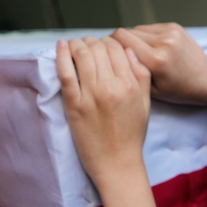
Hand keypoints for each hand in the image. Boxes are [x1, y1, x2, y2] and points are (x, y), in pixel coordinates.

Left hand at [57, 36, 156, 206]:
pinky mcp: (74, 105)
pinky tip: (61, 47)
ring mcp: (91, 95)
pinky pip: (65, 73)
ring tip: (73, 45)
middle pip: (98, 48)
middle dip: (91, 42)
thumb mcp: (146, 104)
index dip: (108, 42)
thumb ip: (141, 76)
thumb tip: (129, 51)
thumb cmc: (131, 136)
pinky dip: (61, 56)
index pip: (116, 48)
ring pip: (81, 56)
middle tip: (87, 46)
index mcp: (130, 85)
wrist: (117, 164)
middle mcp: (111, 86)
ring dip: (76, 45)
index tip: (102, 47)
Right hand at [111, 23, 206, 105]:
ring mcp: (170, 32)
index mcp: (156, 60)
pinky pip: (149, 28)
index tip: (109, 56)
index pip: (120, 39)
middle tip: (123, 58)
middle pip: (126, 32)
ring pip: (137, 29)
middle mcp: (163, 42)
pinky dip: (146, 37)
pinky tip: (153, 50)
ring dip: (134, 40)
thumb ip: (131, 70)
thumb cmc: (179, 90)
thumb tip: (110, 53)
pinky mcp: (174, 26)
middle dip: (121, 44)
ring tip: (141, 56)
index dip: (110, 46)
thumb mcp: (151, 90)